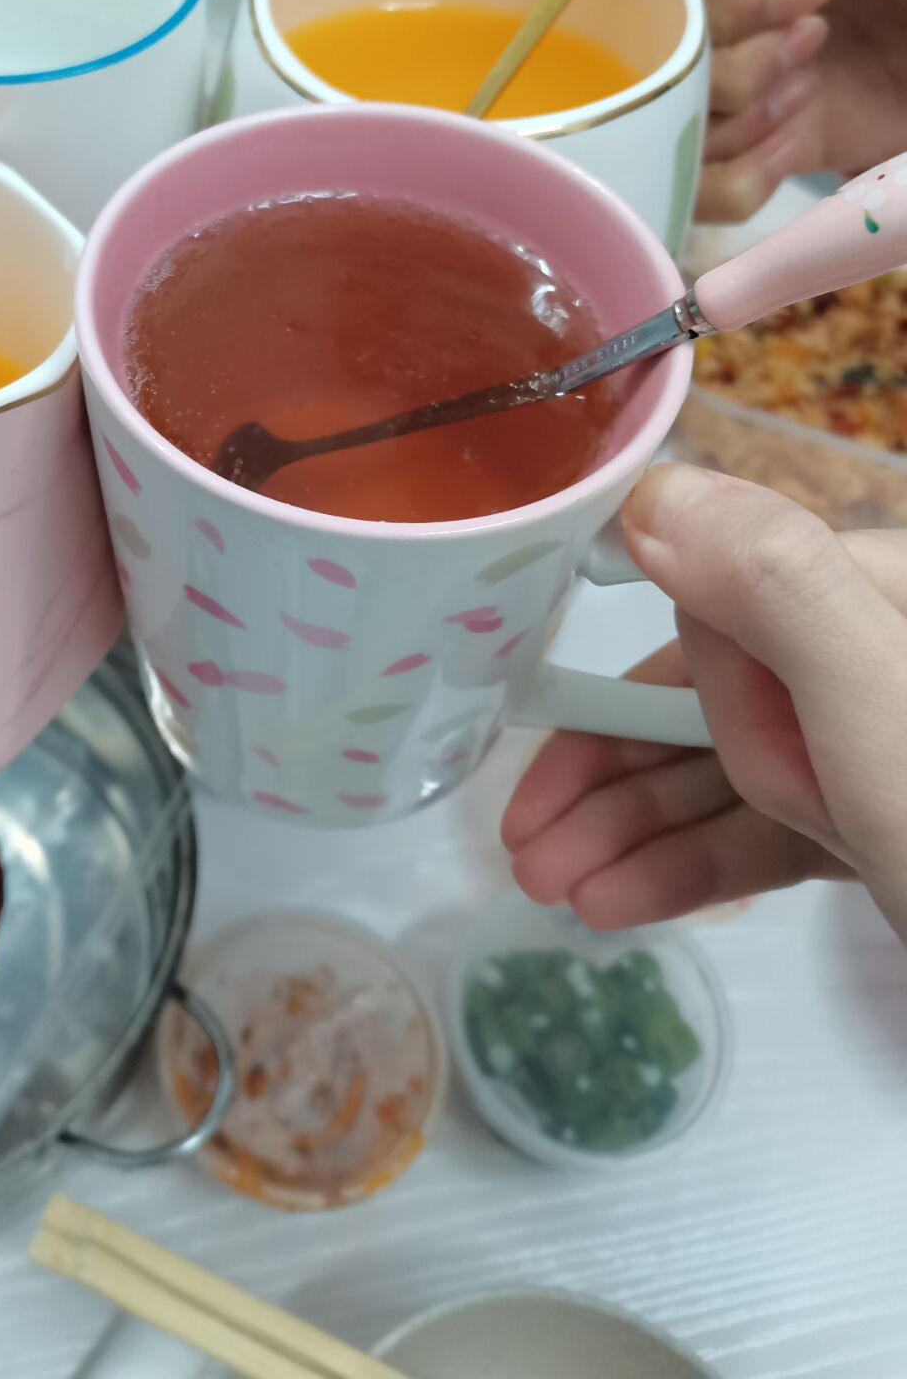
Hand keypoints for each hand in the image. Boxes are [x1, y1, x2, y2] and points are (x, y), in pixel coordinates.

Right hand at [502, 464, 906, 944]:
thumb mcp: (883, 711)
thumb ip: (775, 588)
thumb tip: (653, 488)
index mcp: (891, 592)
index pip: (727, 602)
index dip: (637, 684)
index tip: (535, 742)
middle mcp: (887, 656)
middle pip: (722, 691)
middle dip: (618, 771)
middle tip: (525, 848)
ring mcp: (894, 746)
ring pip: (739, 768)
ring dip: (638, 829)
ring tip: (545, 889)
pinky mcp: (897, 825)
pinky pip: (781, 830)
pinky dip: (699, 866)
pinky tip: (618, 906)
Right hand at [650, 0, 906, 220]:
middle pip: (666, 38)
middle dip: (713, 54)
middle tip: (803, 44)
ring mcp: (783, 70)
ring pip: (679, 113)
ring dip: (718, 123)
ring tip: (797, 105)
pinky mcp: (801, 141)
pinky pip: (718, 175)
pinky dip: (731, 179)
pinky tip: (785, 158)